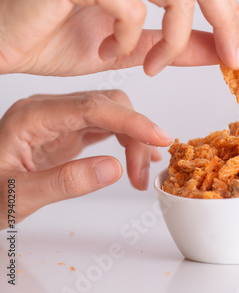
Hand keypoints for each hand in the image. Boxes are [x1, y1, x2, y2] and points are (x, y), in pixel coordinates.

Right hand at [0, 0, 238, 76]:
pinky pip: (131, 7)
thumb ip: (177, 44)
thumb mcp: (132, 47)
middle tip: (232, 60)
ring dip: (176, 39)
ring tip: (152, 66)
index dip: (232, 9)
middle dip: (227, 21)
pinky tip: (109, 51)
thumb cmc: (55, 39)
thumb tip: (222, 48)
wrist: (1, 42)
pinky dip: (130, 40)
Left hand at [0, 90, 171, 229]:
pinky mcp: (66, 131)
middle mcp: (48, 110)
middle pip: (106, 105)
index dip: (130, 120)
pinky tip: (135, 158)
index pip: (91, 107)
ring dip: (132, 139)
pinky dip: (124, 140)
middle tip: (143, 173)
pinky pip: (103, 127)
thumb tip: (114, 168)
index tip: (158, 136)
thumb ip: (64, 182)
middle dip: (134, 134)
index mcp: (32, 116)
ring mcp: (58, 119)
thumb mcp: (16, 196)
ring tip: (140, 174)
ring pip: (109, 113)